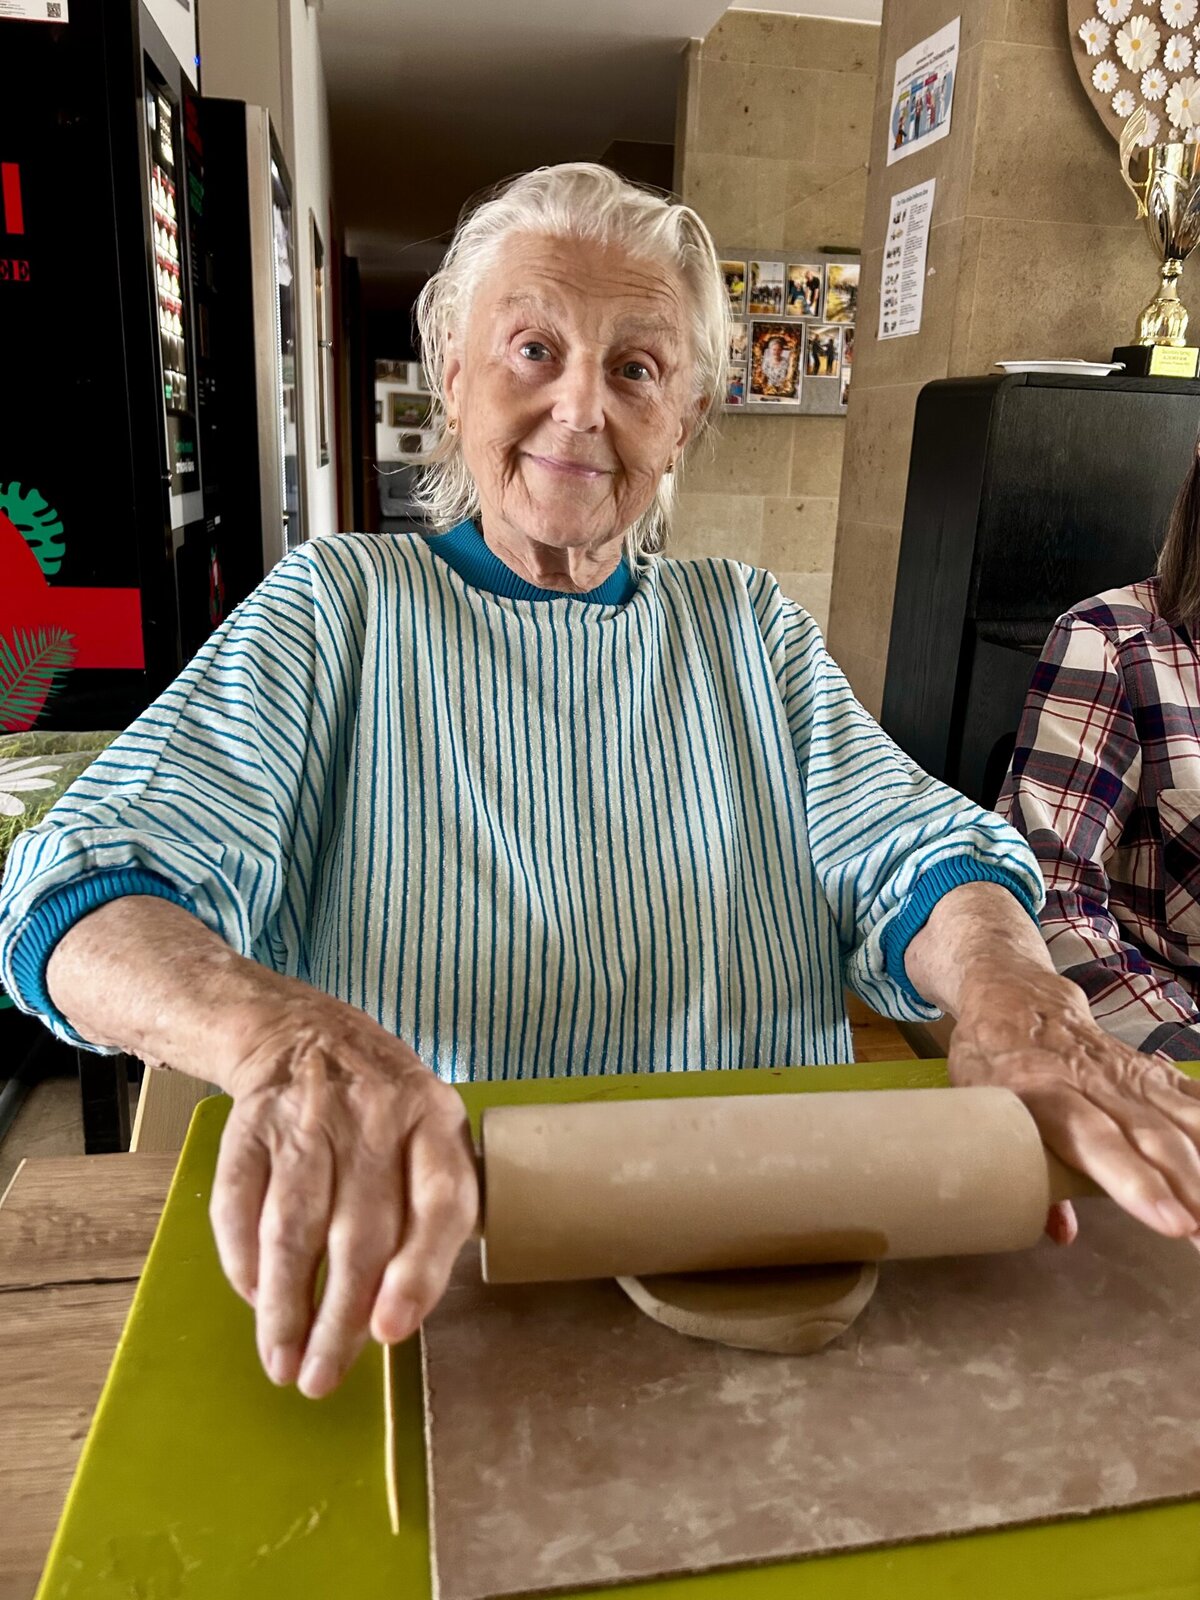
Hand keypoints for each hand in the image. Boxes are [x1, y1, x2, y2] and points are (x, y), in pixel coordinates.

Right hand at [209, 991, 478, 1398]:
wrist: (304, 1032)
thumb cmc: (385, 1110)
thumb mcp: (431, 1135)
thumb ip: (430, 1211)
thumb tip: (403, 1315)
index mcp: (435, 1122)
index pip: (440, 1203)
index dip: (418, 1272)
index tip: (391, 1332)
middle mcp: (374, 1118)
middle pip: (359, 1233)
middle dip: (338, 1319)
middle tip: (322, 1379)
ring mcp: (308, 1119)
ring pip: (294, 1228)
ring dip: (285, 1307)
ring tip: (282, 1363)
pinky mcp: (250, 1127)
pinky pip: (241, 1205)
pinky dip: (244, 1261)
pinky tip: (256, 1300)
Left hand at [948, 962, 1199, 1249]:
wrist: (1016, 995)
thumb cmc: (992, 1061)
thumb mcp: (979, 1105)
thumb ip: (1014, 1167)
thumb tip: (1060, 1232)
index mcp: (1043, 1093)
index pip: (1097, 1142)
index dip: (1137, 1184)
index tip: (1174, 1224)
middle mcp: (1095, 1082)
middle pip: (1153, 1139)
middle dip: (1191, 1191)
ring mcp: (1130, 1075)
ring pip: (1183, 1120)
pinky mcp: (1153, 1071)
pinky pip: (1194, 1100)